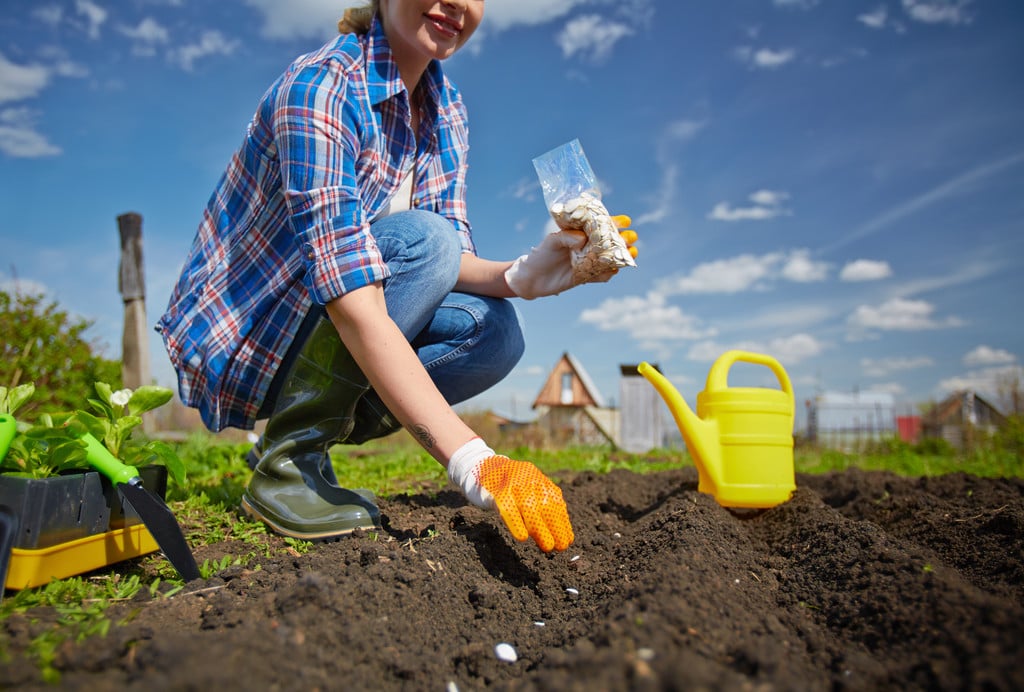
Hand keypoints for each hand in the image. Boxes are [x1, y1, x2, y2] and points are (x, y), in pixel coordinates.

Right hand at [448, 438, 573, 551]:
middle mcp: (529, 479)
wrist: (481, 467)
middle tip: (560, 547)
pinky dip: (516, 524)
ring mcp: (513, 484)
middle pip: (546, 505)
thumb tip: (554, 533)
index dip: (562, 522)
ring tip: (547, 547)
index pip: (556, 503)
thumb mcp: (526, 491)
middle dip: (556, 527)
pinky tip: (522, 538)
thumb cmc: (506, 487)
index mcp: (539, 480)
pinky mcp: (498, 491)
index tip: (567, 540)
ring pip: (530, 508)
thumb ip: (538, 506)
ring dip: (540, 529)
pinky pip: (508, 509)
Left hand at [504, 214, 637, 298]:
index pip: (601, 225)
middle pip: (611, 242)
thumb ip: (566, 237)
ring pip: (610, 259)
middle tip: (630, 239)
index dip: (615, 222)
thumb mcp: (552, 241)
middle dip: (624, 239)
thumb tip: (582, 239)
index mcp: (581, 233)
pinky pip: (602, 276)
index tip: (625, 221)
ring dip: (622, 256)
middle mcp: (588, 247)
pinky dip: (609, 273)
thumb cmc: (541, 255)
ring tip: (630, 253)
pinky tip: (613, 270)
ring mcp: (589, 262)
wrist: (532, 278)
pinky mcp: (587, 277)